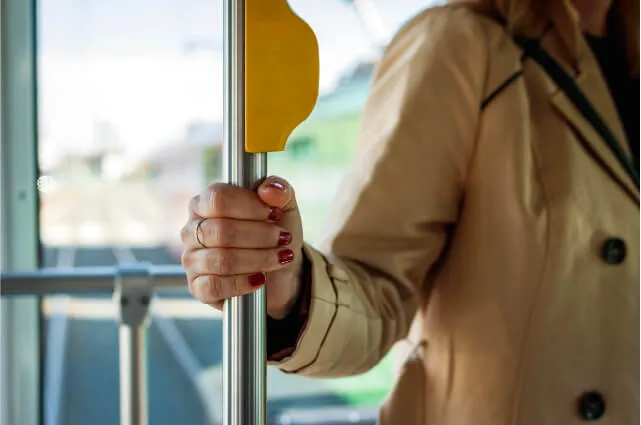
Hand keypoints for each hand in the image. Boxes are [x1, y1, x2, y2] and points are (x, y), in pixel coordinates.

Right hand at [180, 176, 303, 318]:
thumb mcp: (284, 207)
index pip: (218, 198)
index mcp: (205, 203)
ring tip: (279, 258)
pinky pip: (214, 286)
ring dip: (258, 259)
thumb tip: (269, 189)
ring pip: (221, 260)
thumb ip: (280, 190)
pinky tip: (260, 279)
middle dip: (260, 236)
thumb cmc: (275, 233)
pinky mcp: (197, 287)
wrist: (281, 272)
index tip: (275, 214)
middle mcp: (192, 229)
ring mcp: (192, 259)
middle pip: (221, 231)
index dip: (250, 207)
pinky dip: (242, 283)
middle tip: (283, 239)